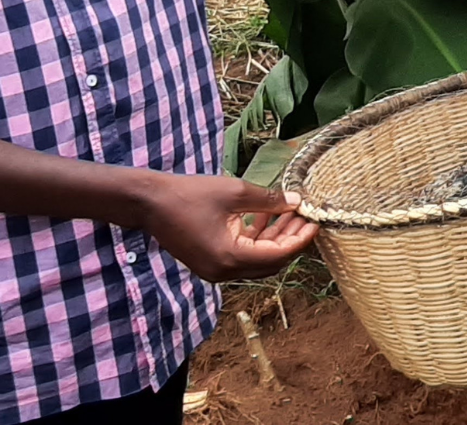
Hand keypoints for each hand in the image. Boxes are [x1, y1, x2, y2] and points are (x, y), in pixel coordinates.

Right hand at [136, 173, 318, 281]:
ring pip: (256, 259)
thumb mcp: (234, 192)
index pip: (278, 255)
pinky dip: (256, 239)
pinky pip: (242, 256)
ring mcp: (216, 270)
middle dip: (290, 239)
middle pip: (270, 262)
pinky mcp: (210, 263)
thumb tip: (295, 202)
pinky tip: (266, 216)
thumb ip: (268, 200)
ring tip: (290, 211)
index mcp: (231, 258)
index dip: (300, 239)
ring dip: (274, 238)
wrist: (151, 203)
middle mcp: (224, 272)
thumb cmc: (190, 194)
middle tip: (306, 216)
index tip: (315, 222)